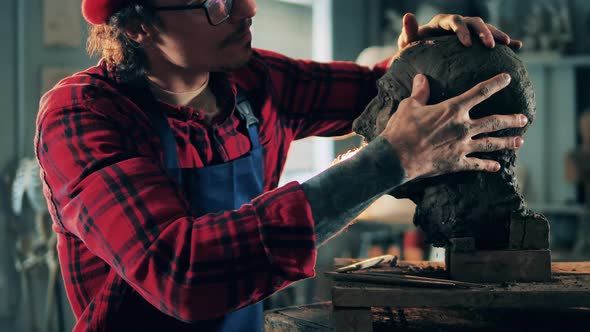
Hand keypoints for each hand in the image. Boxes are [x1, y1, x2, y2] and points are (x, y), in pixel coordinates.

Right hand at [380, 73, 527, 180]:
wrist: (397, 157)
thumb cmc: (401, 129)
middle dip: (511, 120)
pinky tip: (497, 167)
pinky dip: (488, 166)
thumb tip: (421, 78)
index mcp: (452, 109)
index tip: (507, 78)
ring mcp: (462, 146)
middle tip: (524, 118)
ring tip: (520, 141)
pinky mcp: (456, 163)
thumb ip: (420, 92)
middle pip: (494, 122)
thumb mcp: (409, 106)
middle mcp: (462, 127)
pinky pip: (477, 164)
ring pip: (491, 143)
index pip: (480, 92)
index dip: (495, 84)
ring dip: (507, 142)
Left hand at [397, 13, 522, 49]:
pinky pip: (491, 38)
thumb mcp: (407, 42)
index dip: (461, 30)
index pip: (454, 21)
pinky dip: (504, 41)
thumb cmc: (413, 50)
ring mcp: (467, 31)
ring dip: (497, 34)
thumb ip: (408, 31)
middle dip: (483, 32)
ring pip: (485, 28)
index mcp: (442, 22)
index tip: (466, 44)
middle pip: (474, 22)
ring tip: (508, 44)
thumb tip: (407, 15)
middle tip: (490, 45)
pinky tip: (518, 46)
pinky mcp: (474, 40)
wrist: (420, 57)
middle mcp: (457, 23)